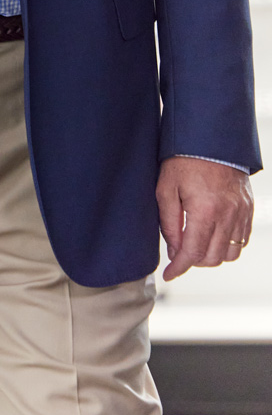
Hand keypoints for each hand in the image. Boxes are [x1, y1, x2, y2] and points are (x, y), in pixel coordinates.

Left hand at [158, 156, 253, 281]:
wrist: (211, 140)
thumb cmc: (183, 161)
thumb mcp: (165, 189)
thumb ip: (169, 222)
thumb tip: (174, 249)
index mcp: (205, 211)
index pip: (193, 252)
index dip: (179, 267)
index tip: (170, 274)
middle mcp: (228, 216)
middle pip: (213, 258)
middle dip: (194, 261)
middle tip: (179, 253)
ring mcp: (242, 213)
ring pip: (230, 253)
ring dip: (212, 256)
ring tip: (195, 244)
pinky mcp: (249, 209)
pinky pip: (242, 240)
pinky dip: (227, 245)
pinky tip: (212, 236)